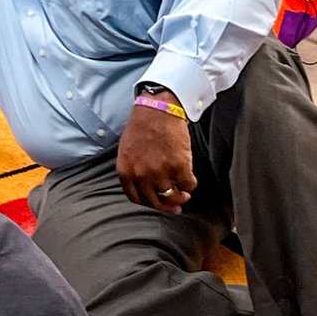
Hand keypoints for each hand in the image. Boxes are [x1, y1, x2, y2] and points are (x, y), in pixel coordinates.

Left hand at [116, 94, 196, 213]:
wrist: (158, 110)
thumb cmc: (142, 127)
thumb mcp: (127, 151)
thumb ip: (133, 170)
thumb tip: (146, 186)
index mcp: (125, 172)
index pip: (136, 198)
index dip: (149, 203)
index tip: (158, 203)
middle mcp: (141, 175)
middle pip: (154, 201)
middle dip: (167, 206)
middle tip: (176, 206)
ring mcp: (160, 172)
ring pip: (172, 196)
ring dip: (180, 197)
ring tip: (185, 194)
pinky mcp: (178, 166)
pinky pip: (188, 184)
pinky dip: (191, 183)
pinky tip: (190, 178)